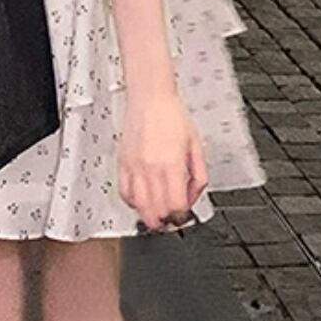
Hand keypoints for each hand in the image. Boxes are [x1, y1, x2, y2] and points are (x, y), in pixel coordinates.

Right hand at [117, 91, 207, 230]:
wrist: (150, 98)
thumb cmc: (172, 117)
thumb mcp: (197, 145)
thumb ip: (199, 175)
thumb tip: (193, 196)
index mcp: (172, 164)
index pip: (176, 204)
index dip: (182, 216)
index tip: (184, 216)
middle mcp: (151, 168)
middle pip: (157, 210)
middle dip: (166, 221)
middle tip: (172, 221)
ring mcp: (134, 166)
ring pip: (138, 206)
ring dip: (148, 217)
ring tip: (157, 217)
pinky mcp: (122, 163)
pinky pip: (124, 192)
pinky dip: (132, 202)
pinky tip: (141, 201)